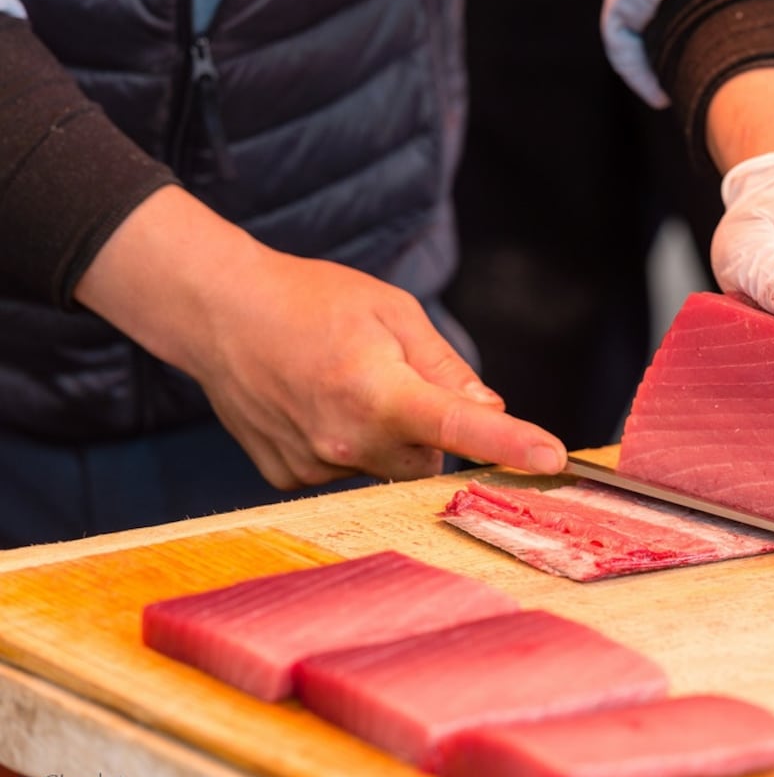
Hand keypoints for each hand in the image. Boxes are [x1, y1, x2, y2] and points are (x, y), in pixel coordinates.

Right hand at [76, 187, 566, 488]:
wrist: (217, 312)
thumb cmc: (309, 299)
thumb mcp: (392, 310)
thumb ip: (445, 366)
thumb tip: (488, 410)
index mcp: (379, 393)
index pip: (462, 429)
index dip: (512, 445)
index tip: (553, 459)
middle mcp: (346, 441)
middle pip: (429, 461)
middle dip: (431, 430)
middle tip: (395, 379)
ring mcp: (314, 465)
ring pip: (388, 469)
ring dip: (388, 437)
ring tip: (344, 385)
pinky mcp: (288, 477)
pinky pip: (346, 471)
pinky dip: (347, 444)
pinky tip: (315, 405)